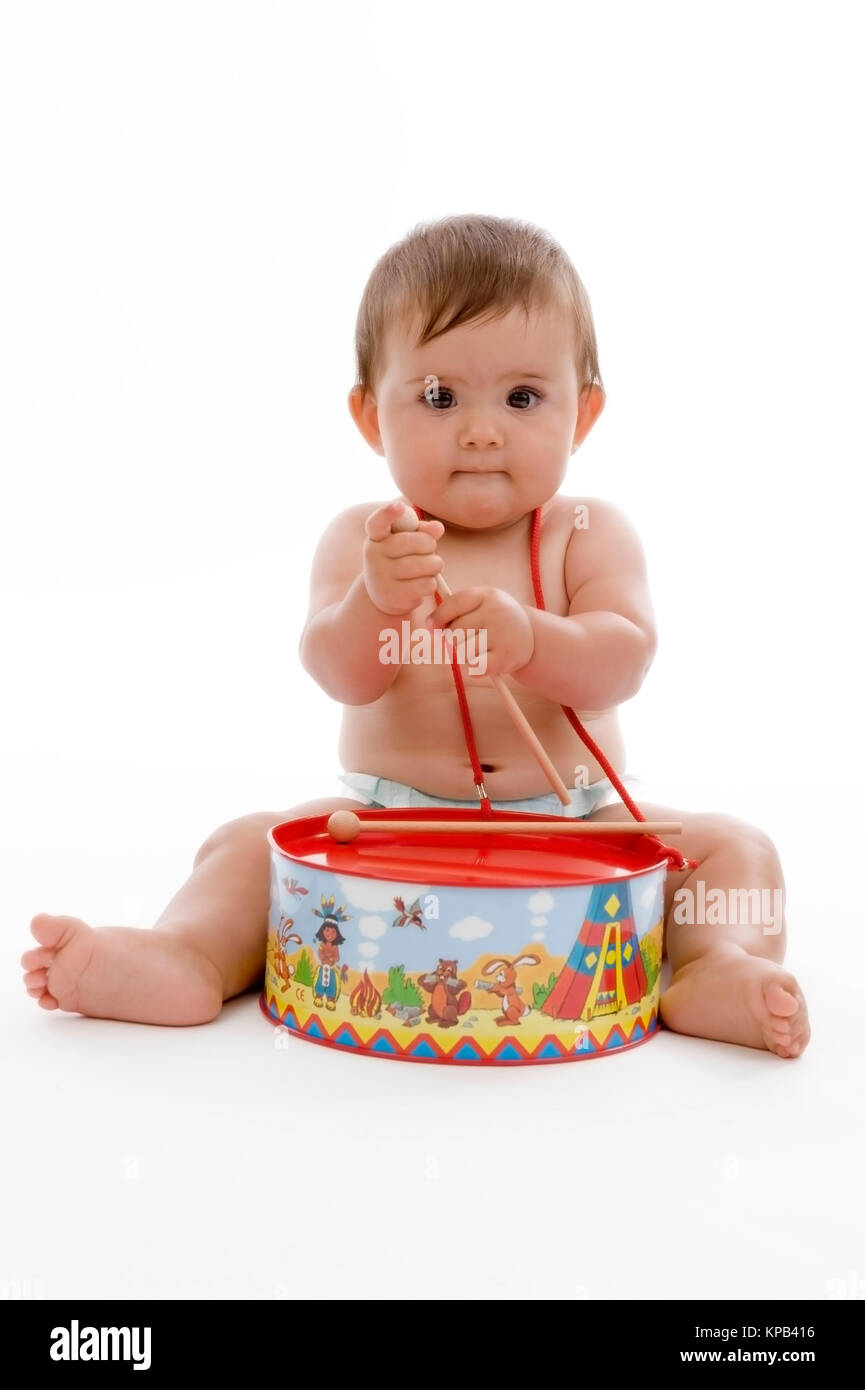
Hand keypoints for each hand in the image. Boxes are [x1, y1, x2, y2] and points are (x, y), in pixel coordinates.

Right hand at [363, 500, 444, 615]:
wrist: (383, 594)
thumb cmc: (399, 559)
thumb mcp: (406, 541)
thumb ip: (422, 530)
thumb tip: (438, 528)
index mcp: (376, 536)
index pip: (377, 522)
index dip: (388, 513)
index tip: (399, 506)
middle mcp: (373, 555)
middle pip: (419, 542)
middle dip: (431, 546)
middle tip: (428, 551)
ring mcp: (381, 577)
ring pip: (428, 565)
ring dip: (435, 566)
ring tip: (426, 568)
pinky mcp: (392, 596)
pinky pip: (427, 584)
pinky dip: (431, 584)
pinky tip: (420, 584)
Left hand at [427, 586, 534, 677]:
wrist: (532, 638)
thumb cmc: (496, 620)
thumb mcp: (481, 605)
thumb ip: (454, 610)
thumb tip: (430, 626)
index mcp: (488, 595)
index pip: (454, 603)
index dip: (438, 616)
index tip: (431, 625)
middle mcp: (497, 613)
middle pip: (455, 631)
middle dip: (453, 638)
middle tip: (466, 639)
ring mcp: (502, 636)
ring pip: (461, 651)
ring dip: (464, 654)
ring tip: (479, 648)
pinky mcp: (504, 659)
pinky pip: (473, 667)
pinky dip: (473, 667)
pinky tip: (484, 660)